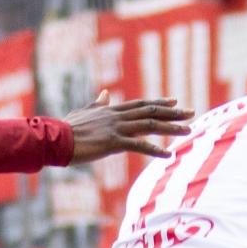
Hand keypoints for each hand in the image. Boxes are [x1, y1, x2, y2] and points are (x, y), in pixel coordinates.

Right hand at [66, 90, 194, 162]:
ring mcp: (116, 128)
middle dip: (173, 113)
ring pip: (150, 125)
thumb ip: (97, 104)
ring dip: (171, 128)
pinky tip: (169, 154)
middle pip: (151, 112)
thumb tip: (105, 94)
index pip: (141, 104)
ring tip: (189, 130)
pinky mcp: (113, 142)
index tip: (175, 102)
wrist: (54, 139)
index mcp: (111, 110)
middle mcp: (117, 116)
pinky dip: (156, 149)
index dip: (159, 103)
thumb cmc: (65, 129)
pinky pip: (139, 145)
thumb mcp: (83, 113)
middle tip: (192, 113)